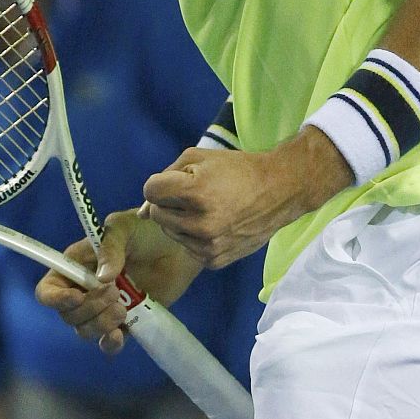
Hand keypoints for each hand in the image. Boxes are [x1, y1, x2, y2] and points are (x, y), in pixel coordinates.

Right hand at [35, 210, 203, 354]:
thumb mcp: (125, 227)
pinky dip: (109, 344)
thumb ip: (110, 247)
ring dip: (101, 324)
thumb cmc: (147, 230)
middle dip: (89, 308)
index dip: (55, 298)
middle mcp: (85, 289)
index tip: (76, 297)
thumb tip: (102, 278)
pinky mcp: (126, 322)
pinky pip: (107, 343)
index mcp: (77, 265)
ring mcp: (105, 308)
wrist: (180, 246)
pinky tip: (120, 335)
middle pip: (68, 314)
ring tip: (124, 309)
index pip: (49, 289)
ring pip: (85, 330)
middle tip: (115, 293)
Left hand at [141, 129, 353, 267]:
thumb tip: (140, 211)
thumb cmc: (236, 170)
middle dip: (168, 202)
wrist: (278, 192)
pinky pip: (186, 247)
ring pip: (169, 232)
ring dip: (179, 219)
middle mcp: (200, 223)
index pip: (150, 191)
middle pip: (156, 214)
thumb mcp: (199, 157)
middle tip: (193, 194)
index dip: (161, 183)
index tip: (180, 181)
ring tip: (205, 209)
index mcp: (196, 192)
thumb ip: (165, 176)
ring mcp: (208, 246)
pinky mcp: (214, 261)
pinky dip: (193, 236)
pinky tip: (214, 224)